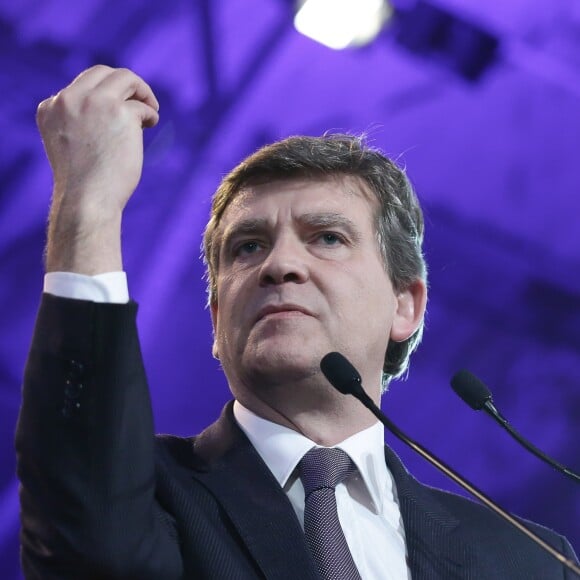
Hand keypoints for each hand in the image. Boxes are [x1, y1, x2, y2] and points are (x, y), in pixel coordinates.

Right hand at [38, 65, 159, 272]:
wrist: (88, 200)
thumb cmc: (84, 183)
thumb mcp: (71, 145)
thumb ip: (81, 123)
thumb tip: (117, 109)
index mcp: (50, 108)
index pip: (79, 86)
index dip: (103, 95)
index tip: (115, 112)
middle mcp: (69, 99)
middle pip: (102, 73)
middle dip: (124, 85)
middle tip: (139, 101)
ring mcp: (94, 103)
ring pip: (125, 77)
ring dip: (141, 90)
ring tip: (150, 109)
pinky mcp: (120, 112)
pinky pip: (141, 105)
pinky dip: (150, 113)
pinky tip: (151, 125)